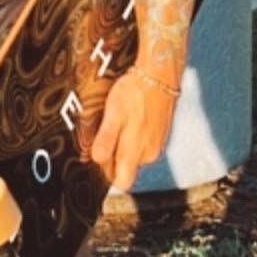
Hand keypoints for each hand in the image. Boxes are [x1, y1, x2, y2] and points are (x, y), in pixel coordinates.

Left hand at [90, 70, 178, 191]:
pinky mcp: (160, 135)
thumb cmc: (135, 92)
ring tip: (117, 121)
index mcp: (137, 153)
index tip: (98, 158)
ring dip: (122, 144)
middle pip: (126, 169)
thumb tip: (97, 160)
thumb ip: (106, 140)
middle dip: (112, 157)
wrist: (159, 74)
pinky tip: (129, 118)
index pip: (121, 182)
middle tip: (104, 133)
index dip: (107, 175)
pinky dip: (133, 135)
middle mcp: (149, 154)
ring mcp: (156, 145)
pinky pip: (142, 144)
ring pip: (133, 156)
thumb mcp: (114, 114)